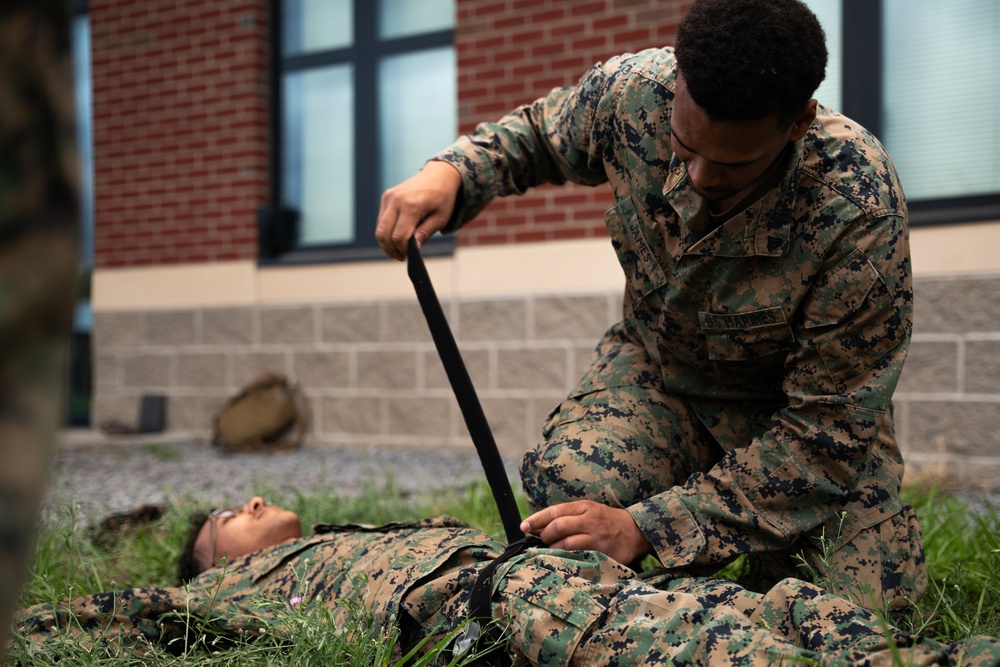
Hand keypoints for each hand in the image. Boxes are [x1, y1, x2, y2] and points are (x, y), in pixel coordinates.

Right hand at [374, 160, 462, 260]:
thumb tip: (413, 249)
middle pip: (383, 234)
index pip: (399, 236)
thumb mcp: (440, 218)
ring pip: (380, 228)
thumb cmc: (443, 198)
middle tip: (401, 257)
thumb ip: (424, 233)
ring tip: (399, 249)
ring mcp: (389, 197)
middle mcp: (396, 200)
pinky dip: (387, 231)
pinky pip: (381, 220)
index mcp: (411, 205)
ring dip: (387, 242)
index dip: (403, 250)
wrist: (439, 175)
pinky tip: (398, 236)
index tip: (410, 255)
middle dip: (391, 249)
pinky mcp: (386, 197)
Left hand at [520, 500, 652, 566]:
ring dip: (553, 549)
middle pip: (559, 527)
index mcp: (584, 507)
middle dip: (545, 536)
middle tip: (542, 541)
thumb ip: (564, 516)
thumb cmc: (605, 520)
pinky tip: (562, 561)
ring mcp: (596, 539)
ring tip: (551, 551)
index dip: (536, 520)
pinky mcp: (602, 554)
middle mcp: (590, 521)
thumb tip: (537, 527)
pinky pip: (579, 558)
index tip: (524, 527)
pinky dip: (567, 560)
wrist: (634, 532)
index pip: (555, 511)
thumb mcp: (587, 510)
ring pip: (567, 544)